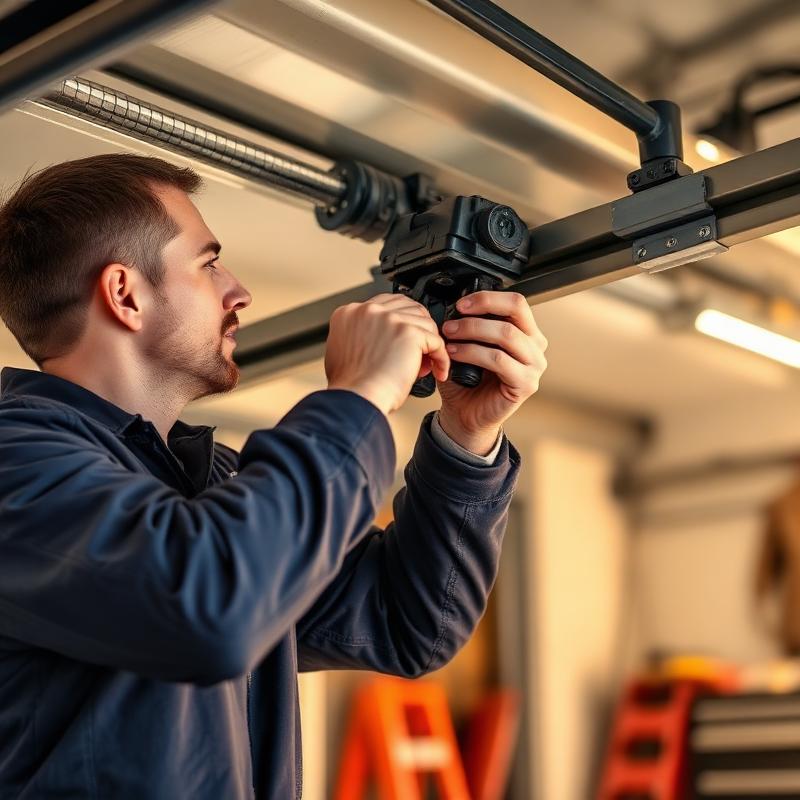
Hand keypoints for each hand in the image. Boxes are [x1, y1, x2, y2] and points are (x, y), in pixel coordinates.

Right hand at [325, 293, 449, 415]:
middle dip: (419, 329)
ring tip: (427, 365)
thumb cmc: (352, 385)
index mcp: (350, 312)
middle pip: (409, 307)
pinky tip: (438, 370)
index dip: (401, 322)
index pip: (386, 305)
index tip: (406, 339)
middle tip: (420, 352)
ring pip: (425, 323)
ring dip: (430, 344)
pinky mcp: (408, 332)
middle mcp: (369, 311)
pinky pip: (437, 341)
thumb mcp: (343, 350)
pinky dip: (441, 358)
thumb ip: (360, 335)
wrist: (357, 399)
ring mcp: (389, 319)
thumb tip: (382, 337)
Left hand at [438, 291, 547, 454]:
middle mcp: (535, 345)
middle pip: (514, 312)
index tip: (461, 304)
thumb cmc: (466, 379)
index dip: (487, 298)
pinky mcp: (527, 383)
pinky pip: (499, 360)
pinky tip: (455, 354)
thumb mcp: (468, 344)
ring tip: (448, 337)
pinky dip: (473, 353)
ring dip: (471, 332)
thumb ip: (469, 324)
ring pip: (506, 334)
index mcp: (525, 331)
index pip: (515, 302)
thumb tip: (455, 307)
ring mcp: (534, 365)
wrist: (465, 413)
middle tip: (451, 323)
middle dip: (478, 313)